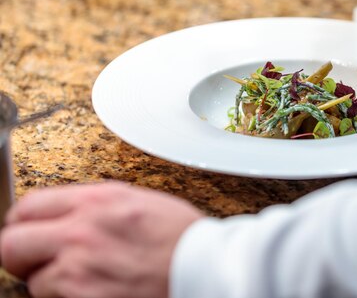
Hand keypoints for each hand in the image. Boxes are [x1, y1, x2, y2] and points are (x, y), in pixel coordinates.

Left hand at [0, 182, 202, 297]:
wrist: (203, 268)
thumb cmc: (181, 237)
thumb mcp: (139, 201)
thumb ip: (98, 203)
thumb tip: (70, 211)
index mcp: (97, 201)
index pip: (28, 206)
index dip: (24, 221)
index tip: (29, 230)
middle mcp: (81, 231)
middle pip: (11, 244)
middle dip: (22, 254)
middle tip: (39, 259)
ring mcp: (79, 269)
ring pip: (33, 280)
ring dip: (51, 281)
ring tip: (83, 278)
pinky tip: (95, 289)